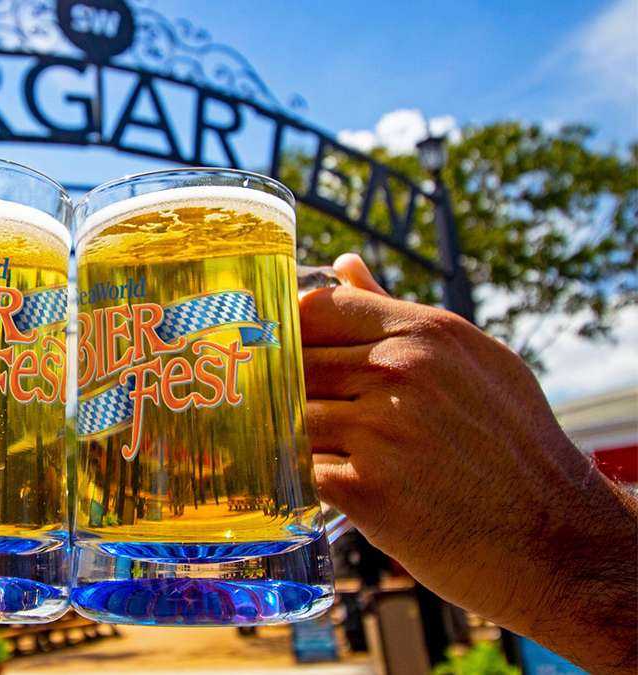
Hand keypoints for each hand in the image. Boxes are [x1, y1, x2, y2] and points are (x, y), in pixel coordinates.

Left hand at [302, 255, 636, 673]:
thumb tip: (345, 264)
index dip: (291, 334)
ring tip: (313, 456)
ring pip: (292, 417)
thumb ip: (400, 316)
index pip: (318, 309)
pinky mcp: (364, 488)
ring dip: (290, 439)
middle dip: (286, 392)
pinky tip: (316, 488)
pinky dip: (299, 481)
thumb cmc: (515, 452)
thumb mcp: (478, 364)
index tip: (283, 357)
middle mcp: (402, 371)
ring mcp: (381, 429)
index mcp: (428, 333)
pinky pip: (298, 469)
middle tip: (292, 416)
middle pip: (297, 364)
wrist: (558, 544)